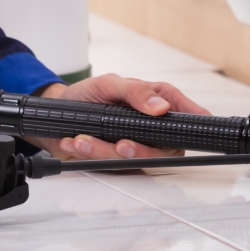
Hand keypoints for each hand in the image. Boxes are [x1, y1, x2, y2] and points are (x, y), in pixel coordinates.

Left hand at [24, 73, 211, 160]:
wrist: (56, 115)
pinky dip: (91, 156)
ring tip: (82, 140)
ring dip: (105, 152)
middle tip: (120, 145)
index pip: (187, 115)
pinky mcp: (117, 161)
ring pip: (135, 161)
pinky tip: (76, 143)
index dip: (193, 125)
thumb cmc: (86, 95)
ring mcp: (136, 146)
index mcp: (158, 102)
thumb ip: (135, 91)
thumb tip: (160, 106)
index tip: (185, 132)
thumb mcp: (108, 83)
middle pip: (164, 149)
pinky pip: (112, 167)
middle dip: (139, 151)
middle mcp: (151, 127)